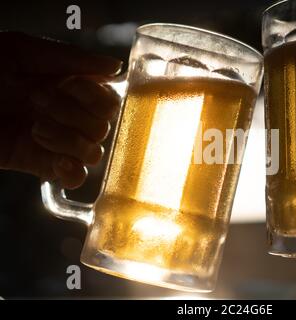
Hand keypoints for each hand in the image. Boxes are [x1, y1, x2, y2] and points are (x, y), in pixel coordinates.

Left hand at [0, 32, 121, 188]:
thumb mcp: (23, 52)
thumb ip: (72, 58)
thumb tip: (115, 66)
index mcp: (69, 87)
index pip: (109, 101)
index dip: (94, 97)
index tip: (67, 86)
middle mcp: (69, 115)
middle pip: (103, 128)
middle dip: (73, 115)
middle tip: (38, 101)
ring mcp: (57, 142)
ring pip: (93, 153)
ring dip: (67, 140)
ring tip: (35, 129)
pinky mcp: (40, 164)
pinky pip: (75, 178)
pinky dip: (72, 173)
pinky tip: (57, 161)